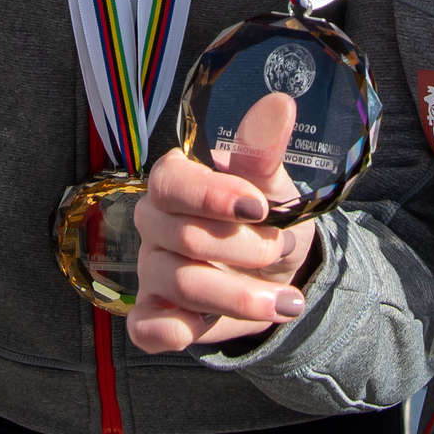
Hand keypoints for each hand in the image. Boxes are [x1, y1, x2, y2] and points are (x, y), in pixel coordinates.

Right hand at [127, 92, 316, 355]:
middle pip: (182, 238)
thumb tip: (278, 102)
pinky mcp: (154, 315)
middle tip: (282, 248)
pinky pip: (147, 328)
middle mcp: (154, 223)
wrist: (278, 274)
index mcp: (175, 182)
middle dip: (244, 249)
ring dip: (239, 296)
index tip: (259, 206)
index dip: (210, 195)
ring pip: (178, 284)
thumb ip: (265, 148)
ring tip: (286, 302)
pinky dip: (175, 331)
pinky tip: (206, 326)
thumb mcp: (274, 185)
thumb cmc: (267, 218)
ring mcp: (150, 270)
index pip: (170, 182)